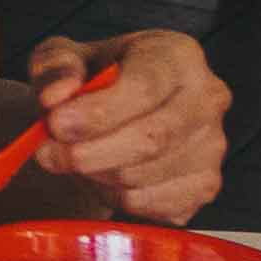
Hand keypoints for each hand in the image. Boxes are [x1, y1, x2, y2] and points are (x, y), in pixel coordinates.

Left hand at [24, 31, 227, 222]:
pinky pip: (155, 205)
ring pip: (147, 175)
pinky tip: (98, 176)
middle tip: (48, 153)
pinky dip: (115, 197)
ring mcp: (212, 146)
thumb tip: (56, 95)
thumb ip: (55, 66)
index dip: (97, 111)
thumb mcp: (64, 56)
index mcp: (179, 55)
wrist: (111, 114)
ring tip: (70, 159)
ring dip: (96, 175)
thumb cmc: (92, 78)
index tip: (55, 124)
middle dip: (90, 152)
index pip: (145, 87)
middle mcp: (207, 99)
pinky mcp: (206, 186)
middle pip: (151, 138)